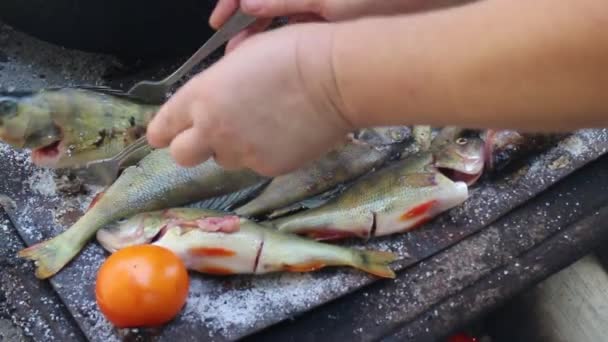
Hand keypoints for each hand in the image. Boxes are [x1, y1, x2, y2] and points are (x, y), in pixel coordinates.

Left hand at [146, 23, 353, 175]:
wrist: (335, 78)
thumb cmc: (292, 53)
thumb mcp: (241, 58)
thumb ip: (217, 87)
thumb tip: (215, 101)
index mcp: (201, 96)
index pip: (163, 127)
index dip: (164, 131)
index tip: (168, 133)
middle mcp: (213, 129)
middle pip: (182, 156)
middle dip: (191, 147)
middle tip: (211, 135)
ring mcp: (241, 153)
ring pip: (223, 160)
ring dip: (232, 147)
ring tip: (261, 126)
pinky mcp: (268, 168)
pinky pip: (255, 164)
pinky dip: (263, 153)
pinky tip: (283, 133)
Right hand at [210, 0, 453, 51]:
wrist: (422, 9)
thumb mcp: (329, 1)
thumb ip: (285, 0)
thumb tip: (248, 5)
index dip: (232, 4)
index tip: (219, 23)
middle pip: (263, 9)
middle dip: (245, 31)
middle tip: (233, 55)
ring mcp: (316, 13)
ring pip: (277, 29)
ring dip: (261, 46)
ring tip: (250, 67)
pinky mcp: (326, 33)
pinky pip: (295, 41)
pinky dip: (282, 54)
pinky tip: (275, 71)